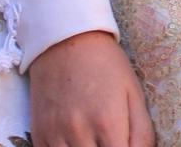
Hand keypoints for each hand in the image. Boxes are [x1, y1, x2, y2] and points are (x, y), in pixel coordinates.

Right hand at [27, 31, 154, 146]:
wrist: (66, 43)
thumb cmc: (107, 66)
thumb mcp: (134, 93)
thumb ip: (142, 132)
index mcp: (109, 122)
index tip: (126, 146)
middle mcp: (79, 133)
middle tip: (112, 141)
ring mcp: (55, 136)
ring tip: (96, 142)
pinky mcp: (39, 135)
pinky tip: (79, 143)